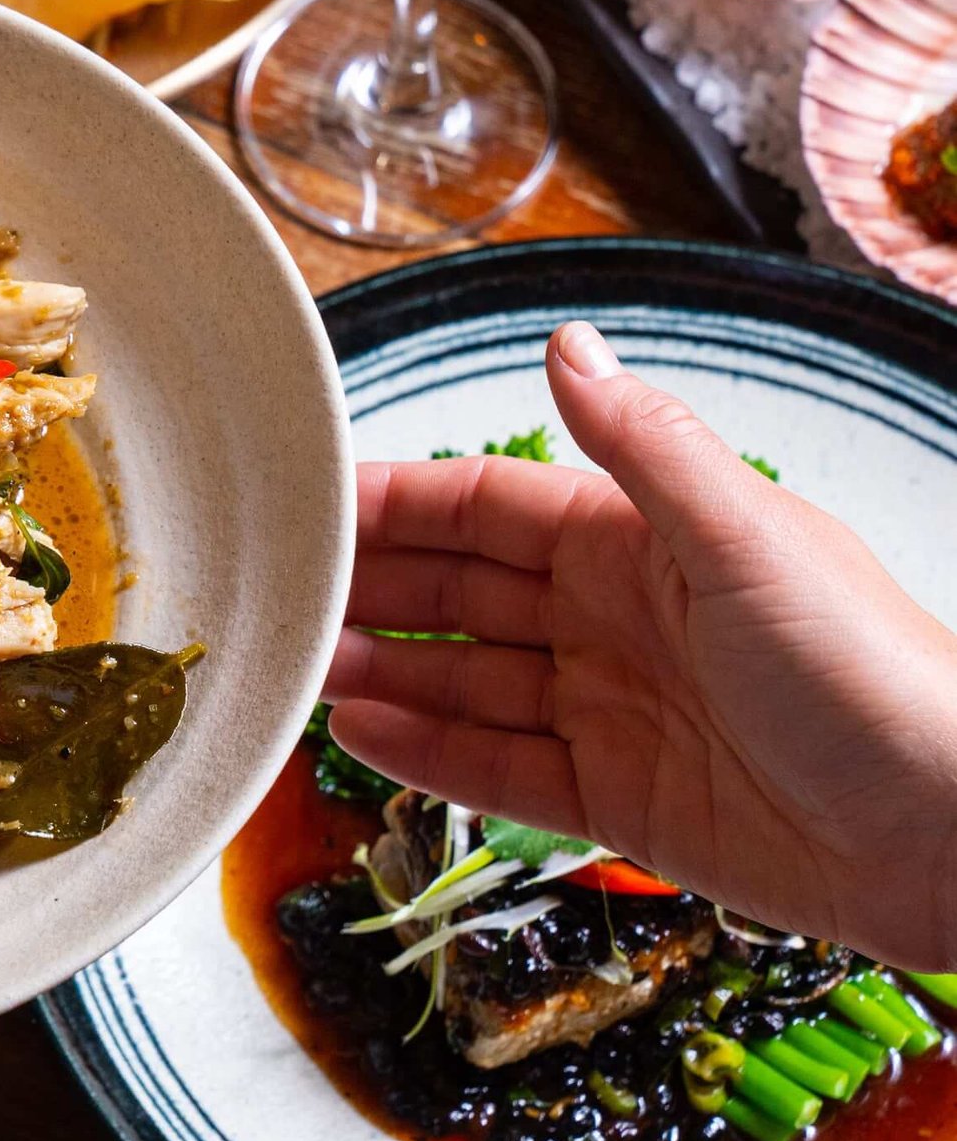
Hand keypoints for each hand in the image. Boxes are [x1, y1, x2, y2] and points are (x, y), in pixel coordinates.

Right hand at [324, 320, 956, 967]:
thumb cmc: (872, 672)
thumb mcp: (745, 539)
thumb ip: (640, 446)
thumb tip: (564, 340)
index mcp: (640, 540)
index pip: (483, 506)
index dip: (391, 503)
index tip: (303, 508)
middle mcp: (614, 617)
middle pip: (457, 592)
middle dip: (364, 591)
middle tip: (267, 597)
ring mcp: (610, 710)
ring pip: (462, 682)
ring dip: (376, 672)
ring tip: (289, 670)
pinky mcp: (617, 800)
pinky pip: (497, 770)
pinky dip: (426, 754)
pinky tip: (358, 735)